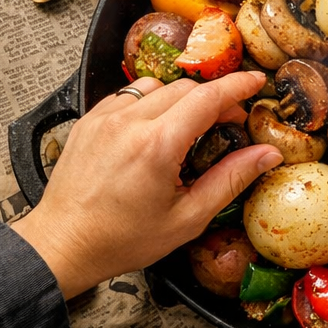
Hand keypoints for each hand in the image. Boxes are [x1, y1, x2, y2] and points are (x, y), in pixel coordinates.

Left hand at [10, 72, 281, 298]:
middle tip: (226, 122)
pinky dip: (149, 102)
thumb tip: (267, 154)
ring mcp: (104, 119)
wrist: (61, 246)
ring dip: (179, 98)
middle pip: (186, 88)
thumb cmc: (121, 239)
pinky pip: (128, 95)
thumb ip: (231, 180)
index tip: (255, 82)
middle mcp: (129, 124)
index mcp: (157, 146)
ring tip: (186, 125)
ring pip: (156, 85)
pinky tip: (153, 128)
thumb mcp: (187, 218)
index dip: (238, 86)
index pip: (208, 97)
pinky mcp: (88, 122)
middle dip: (213, 98)